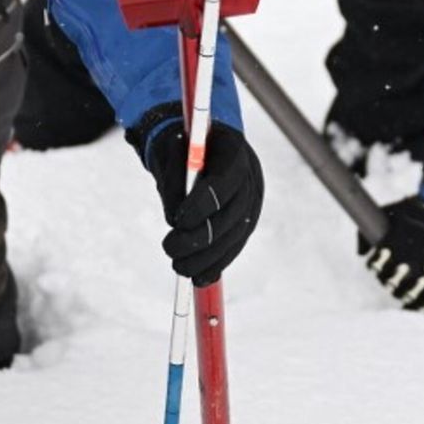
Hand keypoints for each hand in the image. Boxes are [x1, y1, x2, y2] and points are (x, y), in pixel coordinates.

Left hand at [129, 106, 263, 285]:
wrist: (200, 147)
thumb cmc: (181, 148)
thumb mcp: (170, 153)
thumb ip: (174, 181)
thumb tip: (174, 220)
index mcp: (232, 149)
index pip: (224, 180)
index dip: (203, 202)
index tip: (177, 221)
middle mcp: (250, 176)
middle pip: (234, 212)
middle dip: (202, 236)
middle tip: (170, 250)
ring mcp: (252, 199)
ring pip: (237, 234)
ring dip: (208, 256)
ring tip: (179, 267)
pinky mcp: (248, 219)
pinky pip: (237, 244)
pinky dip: (218, 262)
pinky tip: (200, 277)